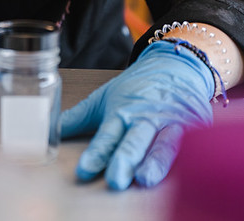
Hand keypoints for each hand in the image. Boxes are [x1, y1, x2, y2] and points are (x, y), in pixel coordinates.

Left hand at [60, 42, 214, 189]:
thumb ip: (78, 118)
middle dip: (124, 159)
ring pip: (164, 145)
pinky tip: (183, 171)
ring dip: (155, 162)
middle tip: (115, 178)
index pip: (107, 136)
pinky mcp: (195, 127)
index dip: (96, 153)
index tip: (84, 170)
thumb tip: (48, 130)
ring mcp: (172, 122)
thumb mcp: (105, 97)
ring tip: (145, 178)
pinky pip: (192, 144)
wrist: (177, 65)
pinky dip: (187, 157)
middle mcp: (146, 118)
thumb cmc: (138, 86)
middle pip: (134, 141)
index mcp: (122, 111)